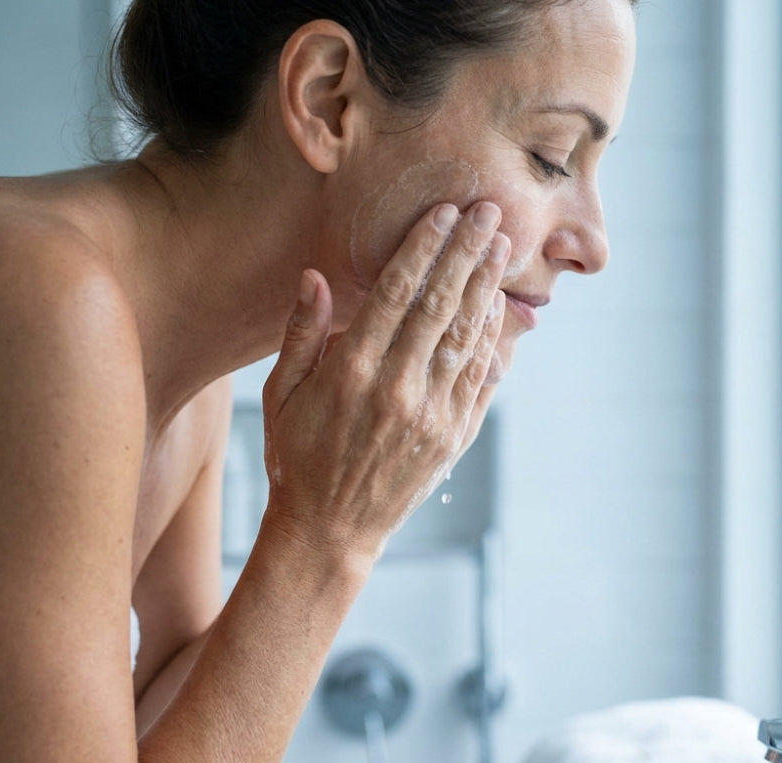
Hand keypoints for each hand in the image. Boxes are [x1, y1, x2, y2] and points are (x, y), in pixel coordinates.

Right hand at [262, 201, 509, 558]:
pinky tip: (497, 309)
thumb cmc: (298, 457)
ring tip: (501, 247)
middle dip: (467, 253)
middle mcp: (397, 389)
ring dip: (486, 287)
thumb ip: (301, 335)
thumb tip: (313, 277)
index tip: (444, 212)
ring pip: (466, 337)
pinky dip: (490, 340)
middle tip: (489, 212)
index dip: (423, 247)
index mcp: (351, 372)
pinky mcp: (452, 439)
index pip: (395, 293)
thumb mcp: (280, 396)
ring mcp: (431, 416)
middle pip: (440, 305)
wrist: (331, 530)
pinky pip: (479, 379)